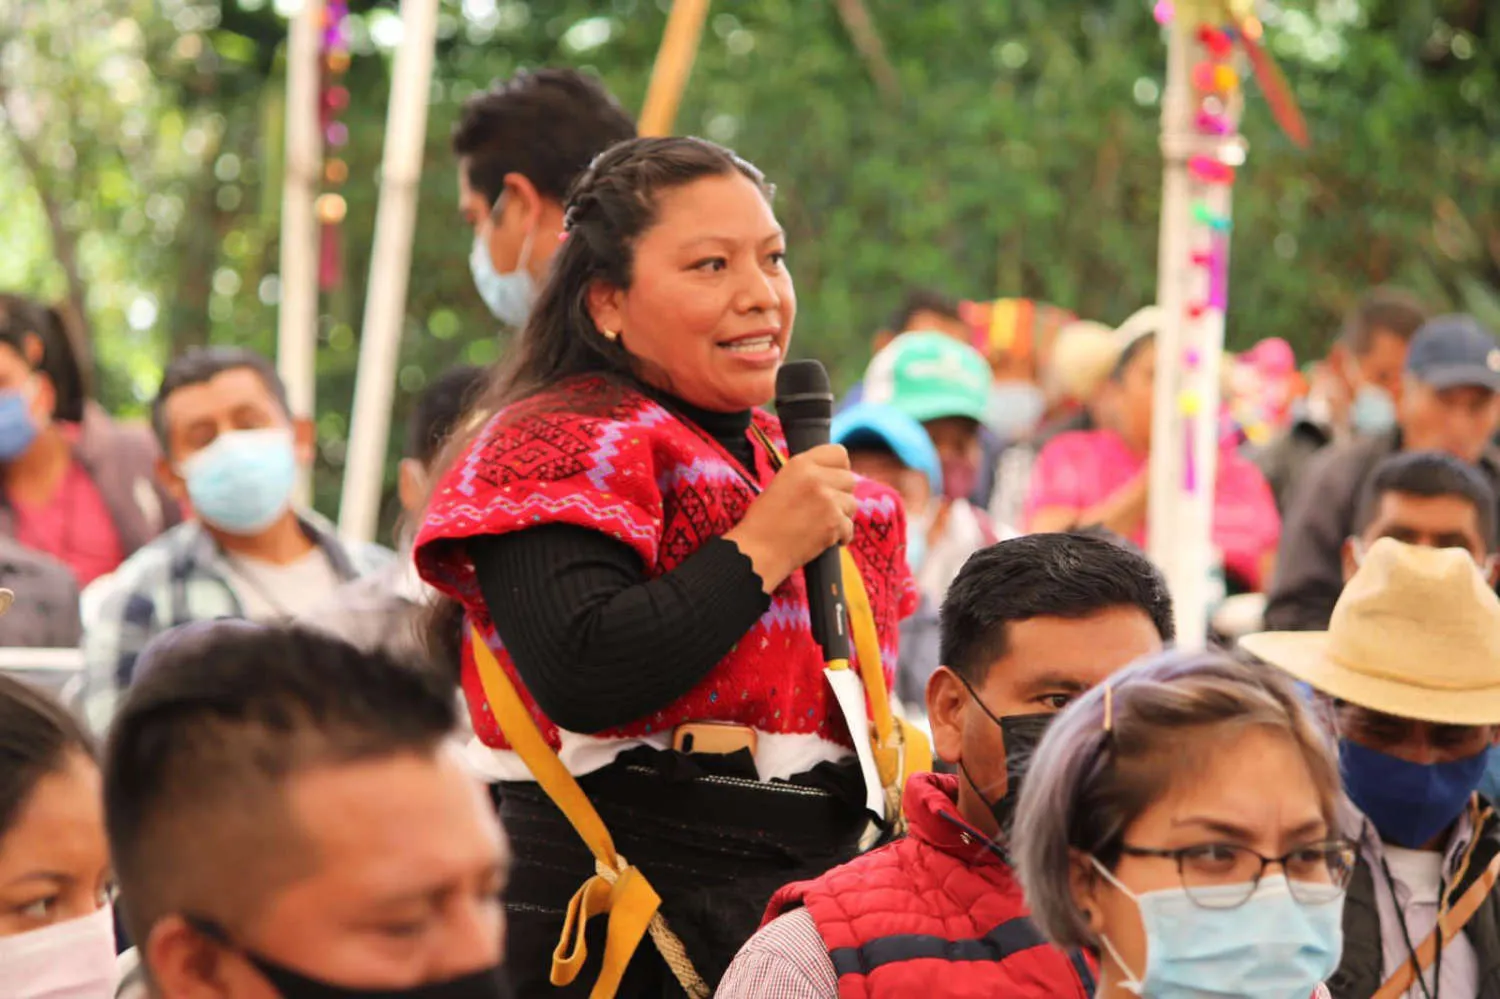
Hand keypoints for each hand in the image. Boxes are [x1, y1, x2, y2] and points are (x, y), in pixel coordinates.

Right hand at [725, 444, 857, 594]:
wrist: (758, 551)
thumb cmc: (764, 522)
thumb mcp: (782, 484)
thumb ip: (807, 475)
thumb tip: (833, 476)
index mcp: (800, 464)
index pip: (839, 452)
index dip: (839, 468)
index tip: (834, 481)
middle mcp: (815, 477)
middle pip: (849, 479)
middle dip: (841, 494)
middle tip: (825, 508)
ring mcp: (827, 499)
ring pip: (852, 504)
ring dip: (841, 516)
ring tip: (820, 525)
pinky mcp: (834, 522)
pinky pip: (849, 527)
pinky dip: (840, 537)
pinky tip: (824, 540)